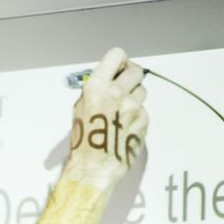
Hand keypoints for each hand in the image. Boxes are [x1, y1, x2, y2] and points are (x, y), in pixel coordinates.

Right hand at [62, 48, 149, 189]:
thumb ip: (96, 90)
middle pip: (136, 70)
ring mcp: (133, 106)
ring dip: (134, 98)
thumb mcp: (79, 109)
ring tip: (121, 114)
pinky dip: (136, 117)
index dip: (120, 62)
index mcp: (96, 86)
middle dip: (131, 77)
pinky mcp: (144, 118)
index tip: (118, 70)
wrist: (93, 168)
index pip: (117, 55)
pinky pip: (143, 110)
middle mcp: (116, 92)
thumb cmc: (83, 142)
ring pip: (142, 91)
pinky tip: (124, 128)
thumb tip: (108, 80)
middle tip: (125, 89)